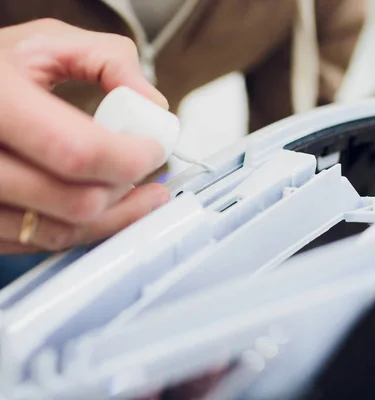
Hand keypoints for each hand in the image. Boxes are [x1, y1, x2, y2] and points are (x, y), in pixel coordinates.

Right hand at [0, 19, 170, 253]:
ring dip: (113, 216)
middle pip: (77, 202)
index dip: (130, 157)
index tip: (153, 148)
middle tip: (148, 171)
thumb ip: (108, 60)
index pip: (77, 151)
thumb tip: (154, 102)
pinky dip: (81, 227)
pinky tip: (100, 205)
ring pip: (62, 232)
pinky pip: (40, 241)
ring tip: (138, 192)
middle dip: (127, 188)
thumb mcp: (45, 43)